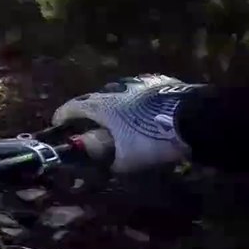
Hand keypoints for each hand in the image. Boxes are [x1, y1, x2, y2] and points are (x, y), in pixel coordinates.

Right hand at [52, 75, 200, 172]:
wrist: (192, 118)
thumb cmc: (151, 139)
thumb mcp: (129, 160)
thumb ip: (113, 163)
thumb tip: (110, 166)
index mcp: (101, 106)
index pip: (73, 107)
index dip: (62, 115)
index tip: (57, 122)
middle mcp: (115, 89)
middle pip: (95, 98)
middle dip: (90, 111)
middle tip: (90, 123)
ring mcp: (138, 82)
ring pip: (118, 92)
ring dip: (115, 104)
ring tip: (120, 118)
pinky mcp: (159, 81)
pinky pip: (140, 91)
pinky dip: (136, 100)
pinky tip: (144, 110)